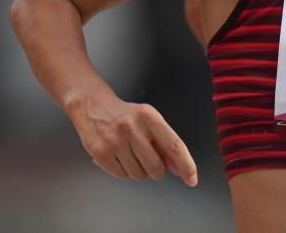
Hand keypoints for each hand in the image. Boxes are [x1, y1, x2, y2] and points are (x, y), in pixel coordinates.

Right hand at [66, 90, 197, 185]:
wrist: (93, 106)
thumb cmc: (127, 116)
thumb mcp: (149, 120)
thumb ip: (165, 142)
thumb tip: (179, 168)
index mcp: (150, 117)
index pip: (174, 146)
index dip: (186, 165)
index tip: (192, 179)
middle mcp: (133, 128)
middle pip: (156, 167)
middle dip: (157, 171)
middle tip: (151, 163)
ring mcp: (115, 141)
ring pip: (138, 174)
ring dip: (139, 171)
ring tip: (131, 154)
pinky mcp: (100, 153)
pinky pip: (121, 175)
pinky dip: (124, 171)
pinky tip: (119, 157)